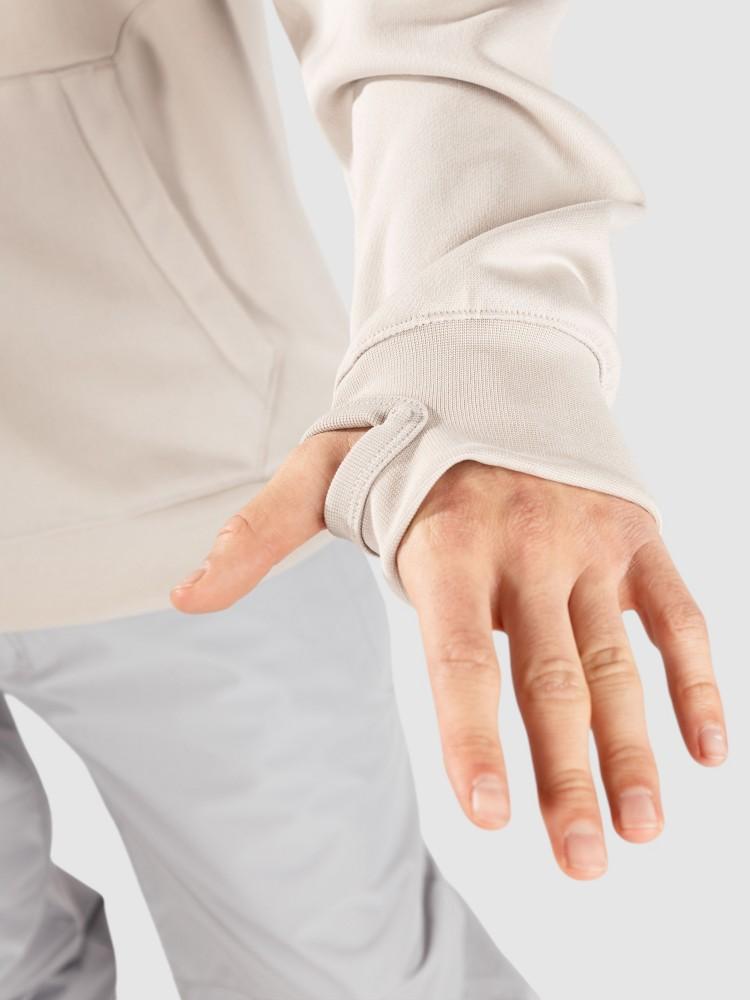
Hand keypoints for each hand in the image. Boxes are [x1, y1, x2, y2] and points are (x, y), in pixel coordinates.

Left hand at [170, 434, 727, 879]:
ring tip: (639, 829)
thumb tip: (183, 597)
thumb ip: (259, 533)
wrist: (496, 361)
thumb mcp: (322, 468)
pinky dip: (699, 678)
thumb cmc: (406, 437)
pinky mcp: (636, 535)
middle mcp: (528, 546)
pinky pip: (679, 613)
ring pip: (618, 659)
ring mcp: (590, 542)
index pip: (458, 652)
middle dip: (566, 775)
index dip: (471, 732)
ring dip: (634, 748)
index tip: (486, 812)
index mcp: (449, 538)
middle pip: (549, 676)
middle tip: (578, 863)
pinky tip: (709, 751)